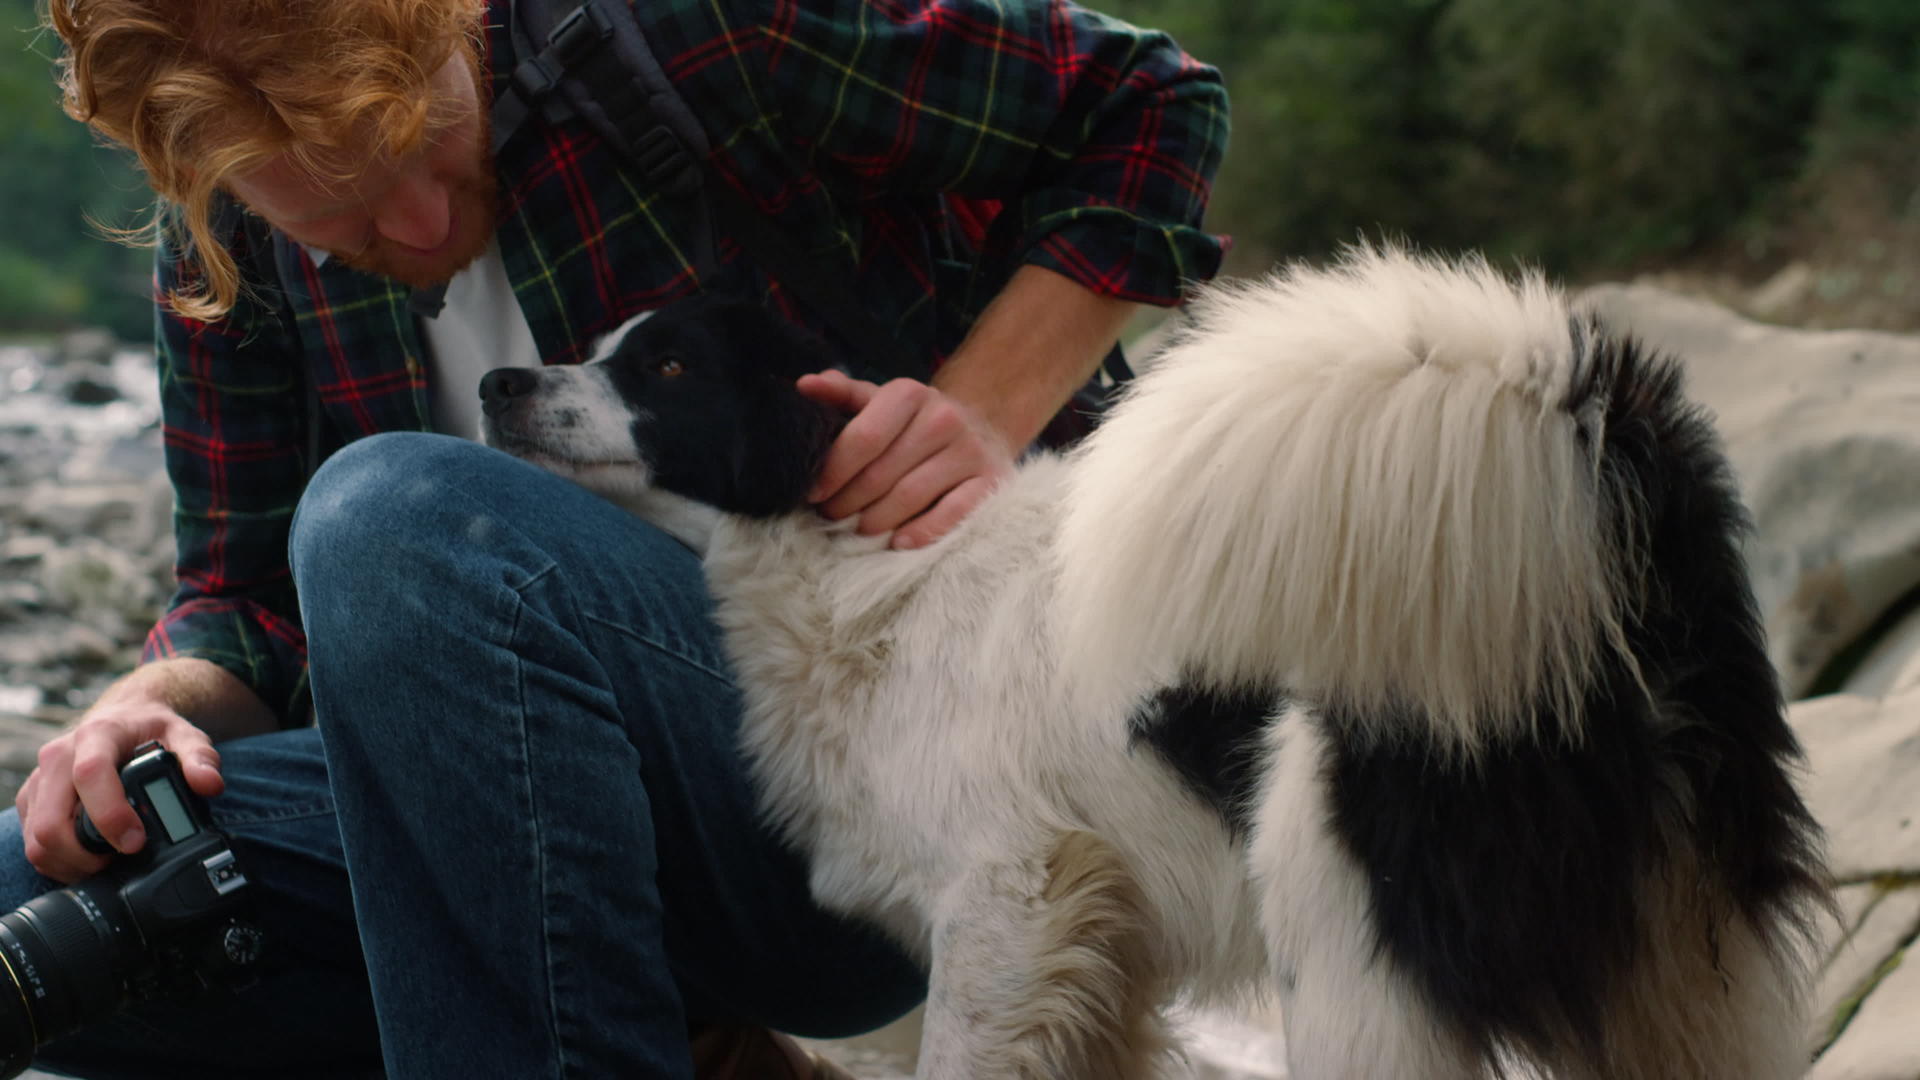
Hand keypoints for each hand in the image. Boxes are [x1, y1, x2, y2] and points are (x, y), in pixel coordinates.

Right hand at [15, 674, 223, 883]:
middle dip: (83, 854)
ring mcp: (40, 780)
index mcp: (97, 736)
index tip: (135, 841)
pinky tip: (88, 858)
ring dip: (69, 862)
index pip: (90, 775)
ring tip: (106, 862)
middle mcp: (58, 757)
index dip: (109, 814)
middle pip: (51, 821)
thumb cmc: (150, 729)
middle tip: (119, 860)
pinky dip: (58, 860)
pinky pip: (32, 841)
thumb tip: (210, 784)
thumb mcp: (184, 735)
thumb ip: (200, 758)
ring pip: (36, 839)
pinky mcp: (32, 799)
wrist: (123, 718)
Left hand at [796, 370, 1015, 549]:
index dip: (833, 470)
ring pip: (910, 495)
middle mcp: (943, 417)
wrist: (980, 431)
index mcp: (910, 394)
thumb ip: (844, 395)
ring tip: (859, 528)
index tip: (812, 492)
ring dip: (876, 519)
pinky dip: (921, 532)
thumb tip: (804, 385)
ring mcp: (969, 451)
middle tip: (831, 516)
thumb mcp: (881, 403)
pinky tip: (899, 541)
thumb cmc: (914, 423)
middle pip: (881, 473)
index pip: (863, 437)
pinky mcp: (990, 482)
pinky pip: (951, 514)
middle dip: (848, 500)